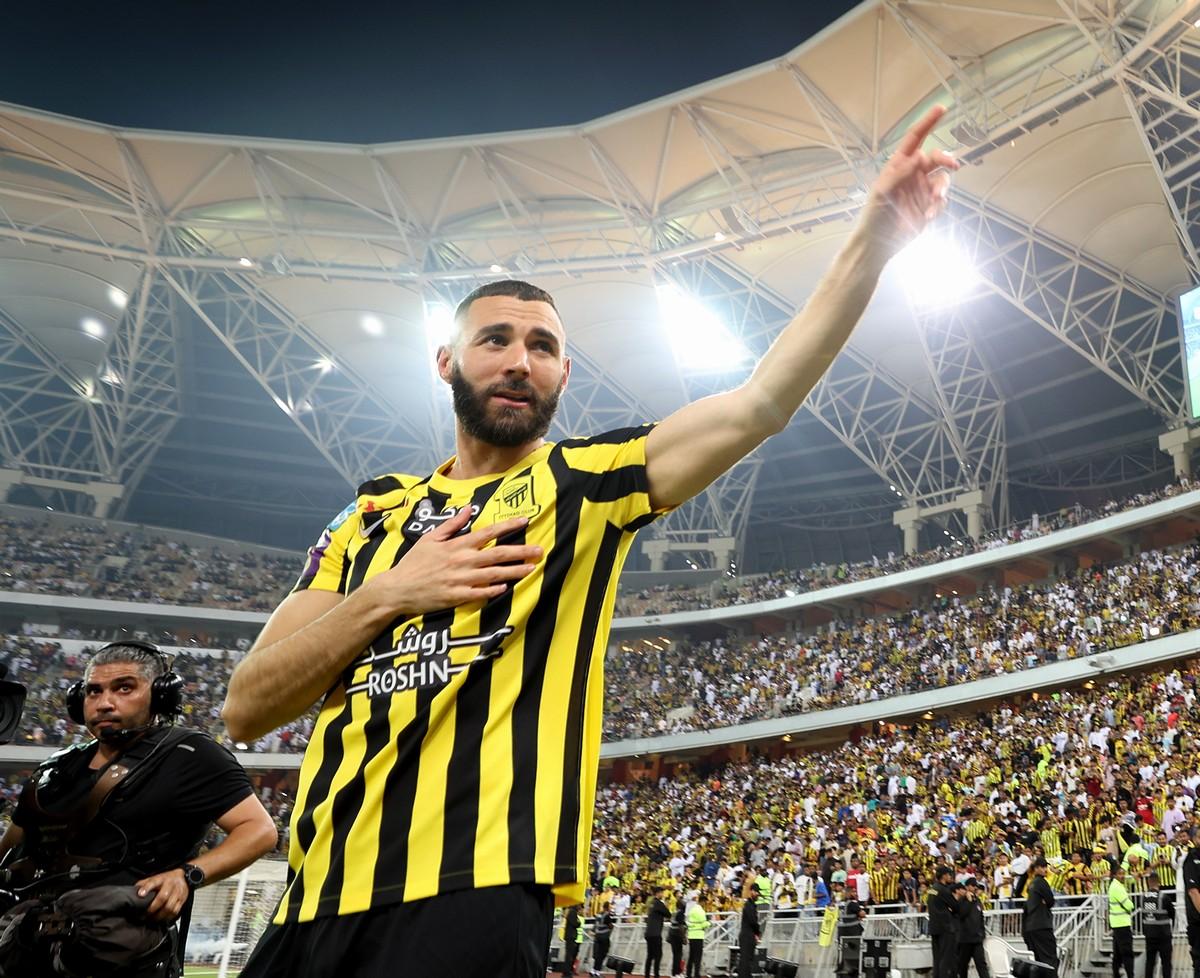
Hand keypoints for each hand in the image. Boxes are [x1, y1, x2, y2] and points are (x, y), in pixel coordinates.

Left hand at [136, 869, 188, 922]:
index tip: (140, 894)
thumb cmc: (166, 879)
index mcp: (162, 879)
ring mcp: (177, 893)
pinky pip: (175, 912)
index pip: (154, 882)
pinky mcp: (182, 900)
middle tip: (144, 916)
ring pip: (169, 907)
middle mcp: (170, 885)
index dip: (147, 888)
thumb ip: (144, 884)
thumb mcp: (154, 878)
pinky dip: (167, 918)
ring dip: (159, 916)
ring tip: (151, 920)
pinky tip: (161, 919)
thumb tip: (133, 892)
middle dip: (152, 909)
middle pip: (162, 897)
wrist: (184, 877)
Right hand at [360, 506, 541, 615]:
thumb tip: (468, 509)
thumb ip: (452, 525)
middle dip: (520, 551)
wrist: (397, 589)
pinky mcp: (456, 597)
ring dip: (514, 571)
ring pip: (493, 575)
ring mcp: (460, 580)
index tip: (525, 520)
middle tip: (539, 550)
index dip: (508, 526)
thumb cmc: (414, 563)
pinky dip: (493, 590)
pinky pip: (480, 593)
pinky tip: (506, 587)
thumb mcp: (430, 538)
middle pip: (497, 554)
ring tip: (531, 568)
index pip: (488, 533)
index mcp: (456, 545)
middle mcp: (462, 561)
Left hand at [861, 104, 960, 253]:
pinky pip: (942, 200)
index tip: (942, 109)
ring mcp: (922, 190)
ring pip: (943, 179)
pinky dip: (938, 206)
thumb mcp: (882, 192)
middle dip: (946, 159)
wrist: (878, 243)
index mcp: (899, 166)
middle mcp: (913, 174)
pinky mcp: (929, 207)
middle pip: (936, 158)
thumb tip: (919, 156)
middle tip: (951, 165)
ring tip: (935, 200)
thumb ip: (900, 173)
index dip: (928, 123)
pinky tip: (928, 216)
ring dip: (942, 188)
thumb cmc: (874, 215)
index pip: (915, 139)